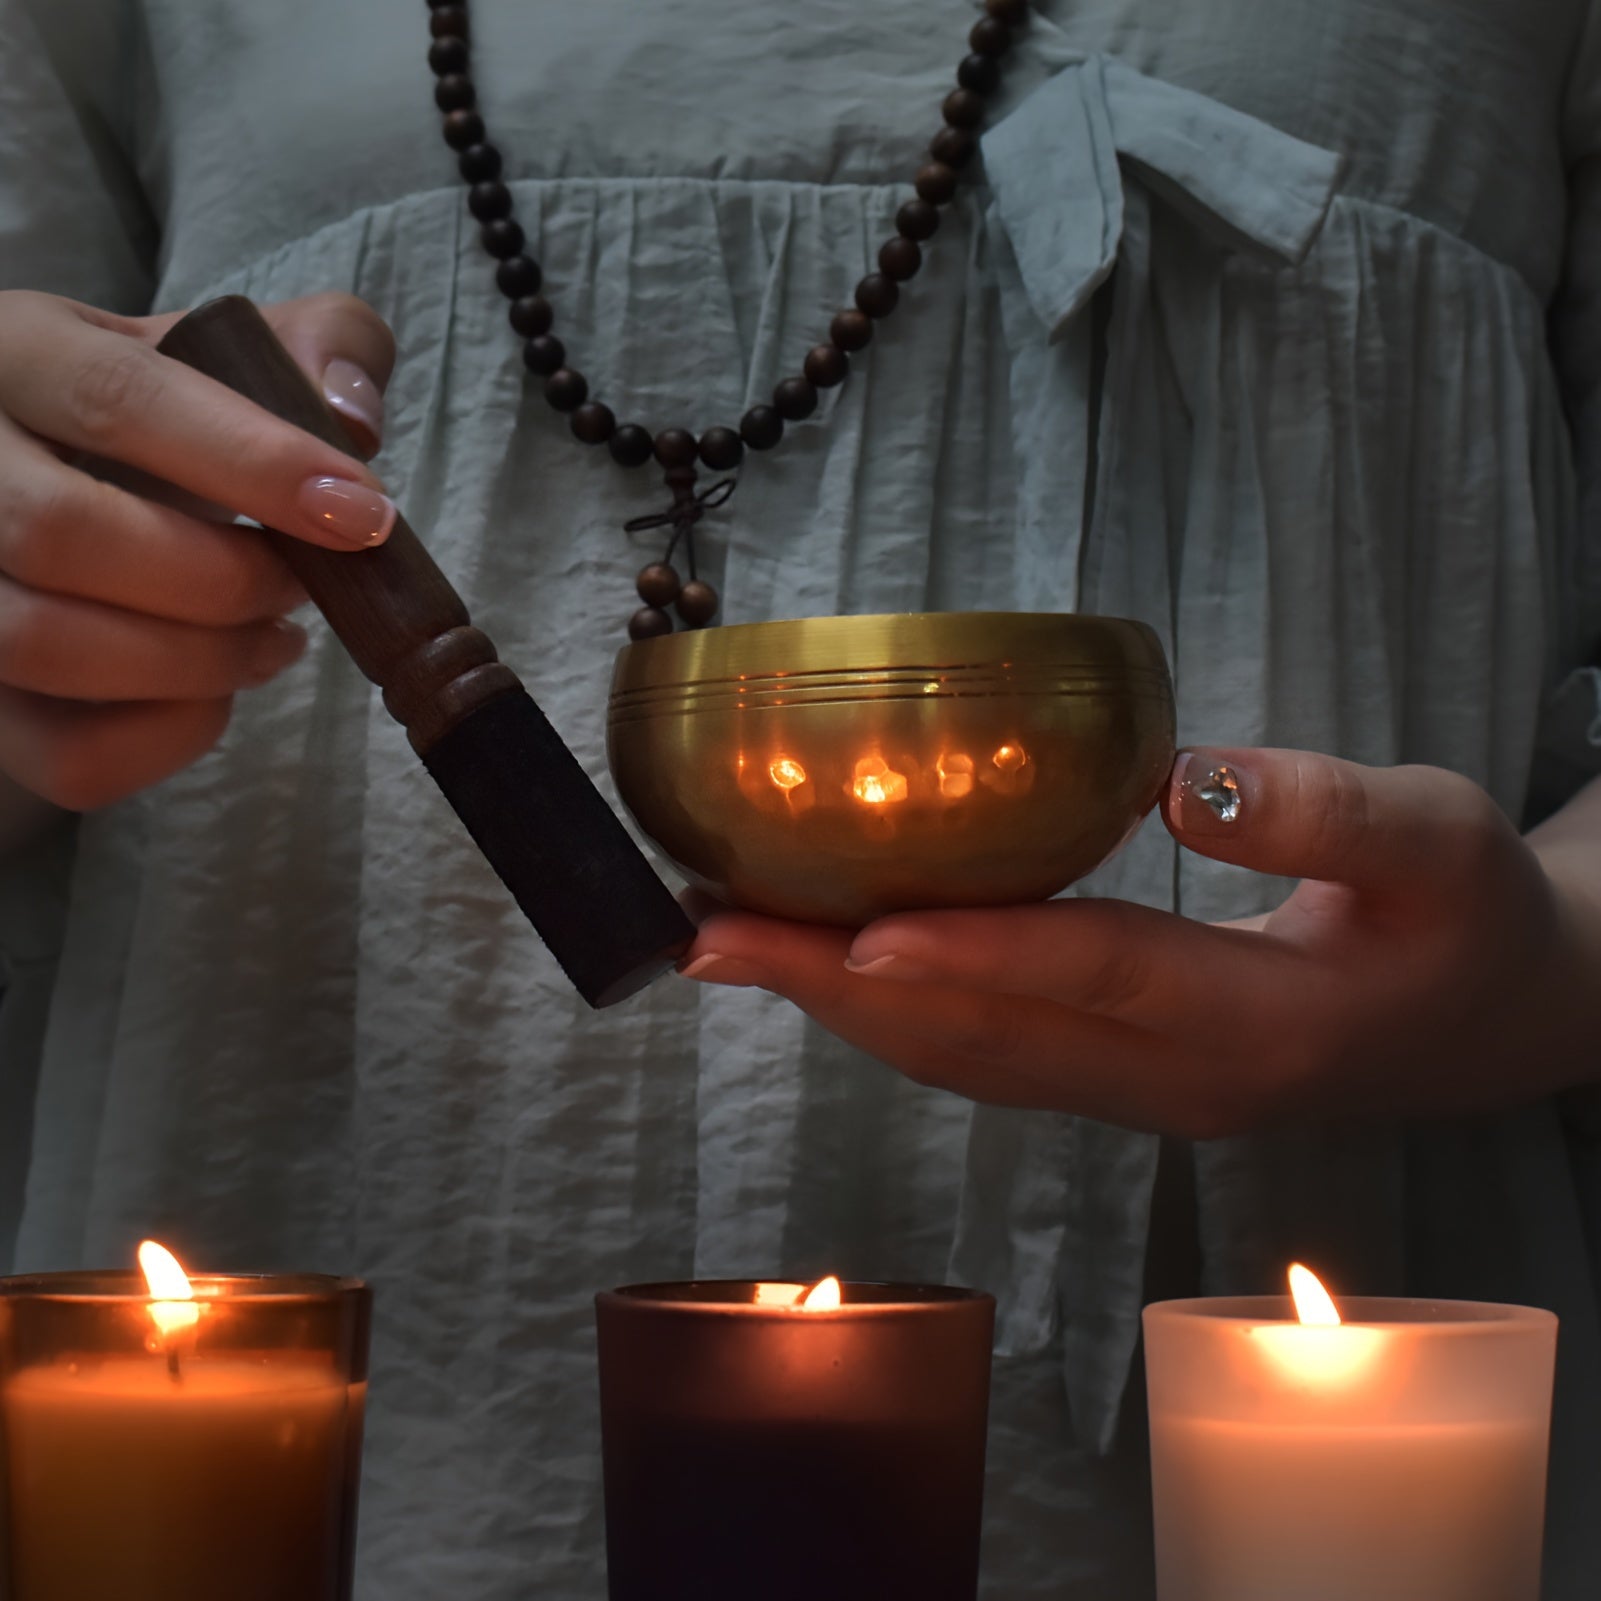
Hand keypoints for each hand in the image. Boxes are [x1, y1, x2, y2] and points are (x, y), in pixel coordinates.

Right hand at [0, 289, 395, 812]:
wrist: (75, 490)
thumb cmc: (165, 422)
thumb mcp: (232, 351)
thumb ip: (320, 344)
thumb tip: (349, 414)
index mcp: (18, 351)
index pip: (119, 396)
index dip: (252, 462)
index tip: (360, 514)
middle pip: (61, 533)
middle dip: (220, 579)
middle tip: (297, 585)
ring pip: (45, 645)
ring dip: (200, 661)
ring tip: (274, 639)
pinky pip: (67, 752)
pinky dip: (173, 736)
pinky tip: (216, 692)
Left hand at [679, 748, 1600, 1137]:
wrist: (1489, 1022)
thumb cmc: (1467, 917)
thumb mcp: (1440, 838)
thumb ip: (1327, 809)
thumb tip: (1180, 779)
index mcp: (1258, 1024)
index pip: (1094, 979)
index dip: (976, 954)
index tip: (856, 931)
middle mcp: (1174, 1083)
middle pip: (985, 1038)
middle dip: (836, 987)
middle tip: (708, 935)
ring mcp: (1135, 1098)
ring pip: (966, 1060)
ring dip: (839, 1006)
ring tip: (727, 946)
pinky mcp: (1116, 1082)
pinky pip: (984, 1055)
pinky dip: (892, 1012)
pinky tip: (825, 964)